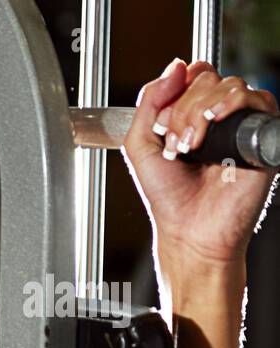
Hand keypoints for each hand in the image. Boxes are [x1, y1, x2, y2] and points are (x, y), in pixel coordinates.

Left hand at [121, 57, 279, 264]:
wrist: (189, 227)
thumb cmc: (168, 195)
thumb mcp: (139, 144)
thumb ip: (148, 102)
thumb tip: (175, 66)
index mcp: (193, 114)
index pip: (192, 74)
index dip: (176, 89)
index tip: (162, 122)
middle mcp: (219, 115)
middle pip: (207, 78)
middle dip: (183, 109)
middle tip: (176, 143)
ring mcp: (241, 124)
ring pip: (229, 85)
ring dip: (201, 112)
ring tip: (191, 146)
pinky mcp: (261, 135)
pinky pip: (259, 99)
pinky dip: (233, 104)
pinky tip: (215, 126)